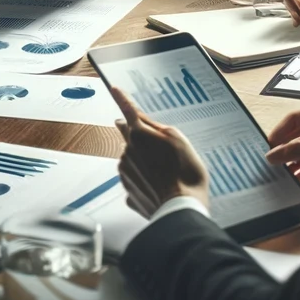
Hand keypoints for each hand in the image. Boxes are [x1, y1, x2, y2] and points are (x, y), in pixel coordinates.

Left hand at [111, 87, 209, 217]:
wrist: (181, 210)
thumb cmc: (185, 174)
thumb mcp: (179, 140)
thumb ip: (158, 128)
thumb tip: (142, 121)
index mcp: (140, 134)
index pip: (129, 110)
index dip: (122, 98)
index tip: (113, 88)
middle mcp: (128, 151)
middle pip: (129, 135)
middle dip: (138, 134)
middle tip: (157, 144)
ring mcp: (125, 173)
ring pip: (131, 158)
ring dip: (142, 159)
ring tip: (165, 171)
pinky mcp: (128, 191)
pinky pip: (134, 178)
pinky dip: (143, 179)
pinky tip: (158, 185)